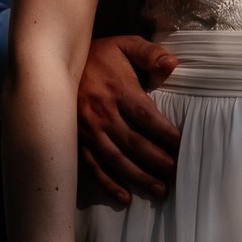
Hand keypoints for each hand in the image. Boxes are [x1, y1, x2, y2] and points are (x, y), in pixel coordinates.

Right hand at [77, 34, 180, 206]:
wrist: (56, 61)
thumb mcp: (126, 44)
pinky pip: (93, 165)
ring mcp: (89, 130)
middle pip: (134, 143)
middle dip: (157, 161)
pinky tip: (125, 197)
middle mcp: (102, 113)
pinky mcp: (77, 140)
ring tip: (160, 190)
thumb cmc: (100, 54)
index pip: (146, 117)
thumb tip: (172, 64)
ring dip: (138, 177)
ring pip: (115, 159)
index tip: (184, 147)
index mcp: (117, 90)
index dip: (166, 134)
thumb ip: (150, 53)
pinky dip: (108, 183)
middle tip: (178, 175)